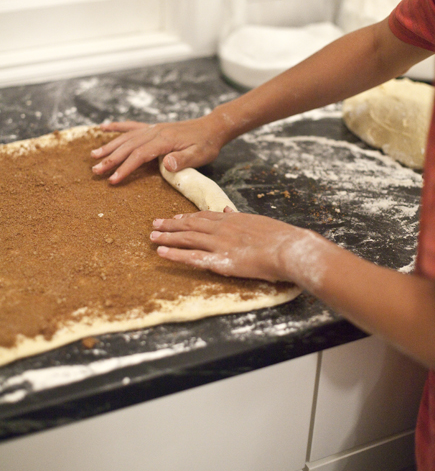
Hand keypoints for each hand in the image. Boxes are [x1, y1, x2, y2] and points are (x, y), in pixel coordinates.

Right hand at [91, 118, 224, 183]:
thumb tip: (166, 163)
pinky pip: (132, 126)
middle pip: (128, 146)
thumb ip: (183, 160)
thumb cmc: (206, 144)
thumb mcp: (199, 155)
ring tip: (94, 156)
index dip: (125, 167)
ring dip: (110, 146)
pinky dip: (117, 126)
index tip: (113, 179)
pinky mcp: (154, 128)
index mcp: (165, 140)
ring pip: (127, 137)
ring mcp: (153, 128)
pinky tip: (103, 127)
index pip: (140, 155)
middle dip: (111, 159)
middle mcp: (155, 132)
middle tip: (96, 170)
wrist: (212, 127)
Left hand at [150, 208, 324, 284]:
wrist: (289, 248)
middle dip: (171, 225)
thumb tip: (230, 210)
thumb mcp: (260, 221)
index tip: (176, 217)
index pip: (204, 217)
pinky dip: (175, 255)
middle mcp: (222, 228)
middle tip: (155, 224)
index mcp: (233, 219)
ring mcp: (219, 243)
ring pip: (187, 239)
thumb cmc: (281, 237)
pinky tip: (161, 253)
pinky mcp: (220, 260)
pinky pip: (192, 258)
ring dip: (167, 237)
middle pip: (190, 225)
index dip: (187, 218)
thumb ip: (242, 217)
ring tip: (152, 237)